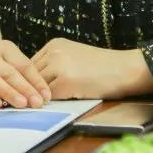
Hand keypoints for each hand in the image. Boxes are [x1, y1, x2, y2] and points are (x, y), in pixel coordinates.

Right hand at [0, 39, 51, 108]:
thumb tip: (40, 92)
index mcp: (4, 48)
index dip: (36, 80)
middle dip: (25, 88)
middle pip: (9, 72)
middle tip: (38, 102)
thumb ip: (19, 71)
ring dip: (9, 92)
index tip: (47, 95)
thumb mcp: (4, 57)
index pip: (24, 64)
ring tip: (22, 104)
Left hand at [32, 38, 152, 99]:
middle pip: (31, 76)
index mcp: (55, 44)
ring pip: (38, 87)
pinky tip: (51, 108)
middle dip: (31, 90)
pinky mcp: (65, 82)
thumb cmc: (103, 66)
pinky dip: (49, 104)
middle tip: (28, 103)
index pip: (31, 65)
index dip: (29, 81)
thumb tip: (36, 83)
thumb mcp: (74, 57)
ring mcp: (59, 66)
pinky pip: (49, 97)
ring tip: (37, 107)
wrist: (124, 69)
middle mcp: (54, 52)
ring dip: (38, 98)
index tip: (29, 92)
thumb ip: (54, 64)